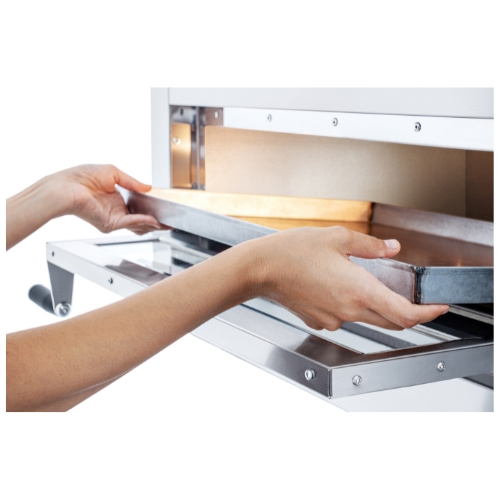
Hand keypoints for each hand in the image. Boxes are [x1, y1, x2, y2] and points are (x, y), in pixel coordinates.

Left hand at [55, 164, 164, 234]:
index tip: (163, 208)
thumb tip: (148, 187)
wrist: (66, 186)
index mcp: (115, 200)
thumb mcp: (113, 173)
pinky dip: (143, 222)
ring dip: (153, 224)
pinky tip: (153, 220)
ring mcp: (113, 219)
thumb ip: (132, 181)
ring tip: (167, 223)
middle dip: (157, 221)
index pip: (137, 208)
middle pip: (141, 221)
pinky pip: (131, 223)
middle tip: (170, 220)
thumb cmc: (80, 177)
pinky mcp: (110, 223)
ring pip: (138, 225)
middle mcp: (115, 211)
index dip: (151, 209)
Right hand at [249, 226, 448, 330]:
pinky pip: (344, 316)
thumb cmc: (293, 251)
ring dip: (376, 305)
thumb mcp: (338, 237)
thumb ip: (371, 246)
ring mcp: (333, 319)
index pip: (405, 314)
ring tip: (364, 280)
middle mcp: (348, 310)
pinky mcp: (319, 321)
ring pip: (367, 318)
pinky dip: (350, 304)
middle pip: (391, 321)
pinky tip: (336, 285)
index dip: (428, 314)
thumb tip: (392, 249)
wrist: (261, 269)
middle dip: (408, 312)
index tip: (438, 307)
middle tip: (414, 297)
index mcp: (358, 289)